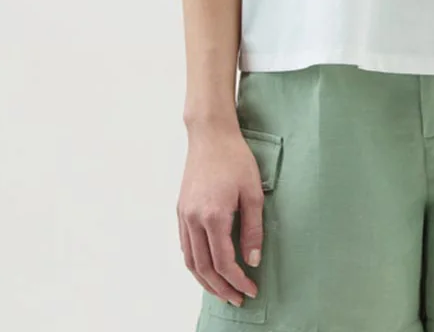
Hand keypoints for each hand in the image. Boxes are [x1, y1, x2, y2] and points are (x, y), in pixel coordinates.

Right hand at [177, 126, 264, 303]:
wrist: (210, 135)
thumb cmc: (235, 158)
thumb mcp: (253, 192)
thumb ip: (253, 229)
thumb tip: (252, 261)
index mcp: (214, 217)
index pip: (224, 262)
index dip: (238, 281)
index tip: (252, 290)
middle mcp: (194, 220)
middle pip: (204, 268)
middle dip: (222, 288)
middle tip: (238, 299)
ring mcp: (184, 216)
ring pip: (190, 261)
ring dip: (206, 281)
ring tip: (222, 291)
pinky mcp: (180, 210)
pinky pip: (185, 246)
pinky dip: (195, 264)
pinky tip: (207, 268)